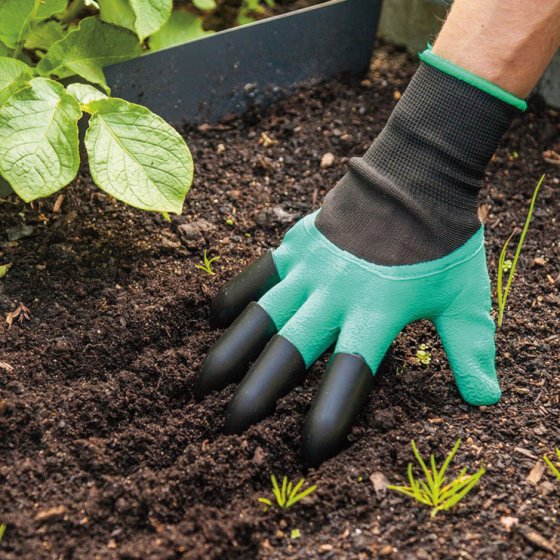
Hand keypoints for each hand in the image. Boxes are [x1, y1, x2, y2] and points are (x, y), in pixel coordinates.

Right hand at [195, 212, 499, 466]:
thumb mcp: (464, 296)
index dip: (329, 413)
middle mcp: (335, 292)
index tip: (309, 449)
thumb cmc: (444, 238)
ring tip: (204, 383)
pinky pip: (258, 273)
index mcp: (377, 310)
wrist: (417, 173)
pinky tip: (216, 319)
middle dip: (258, 390)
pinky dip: (236, 295)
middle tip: (230, 424)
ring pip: (262, 313)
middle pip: (290, 348)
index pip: (349, 371)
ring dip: (232, 350)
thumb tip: (485, 399)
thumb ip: (470, 348)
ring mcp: (310, 267)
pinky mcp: (297, 244)